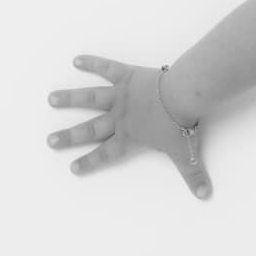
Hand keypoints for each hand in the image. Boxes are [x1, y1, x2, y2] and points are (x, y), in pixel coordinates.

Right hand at [46, 55, 212, 199]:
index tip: (73, 168)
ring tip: (51, 99)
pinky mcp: (126, 76)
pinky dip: (92, 62)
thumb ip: (193, 175)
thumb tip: (206, 196)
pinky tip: (76, 60)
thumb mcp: (186, 153)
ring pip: (89, 98)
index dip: (89, 162)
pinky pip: (106, 67)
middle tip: (50, 140)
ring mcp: (120, 95)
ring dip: (69, 99)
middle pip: (89, 129)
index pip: (106, 153)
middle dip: (69, 136)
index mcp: (130, 136)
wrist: (183, 96)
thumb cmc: (182, 124)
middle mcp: (119, 117)